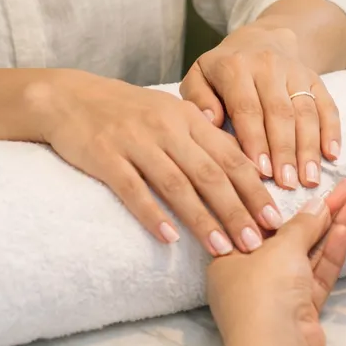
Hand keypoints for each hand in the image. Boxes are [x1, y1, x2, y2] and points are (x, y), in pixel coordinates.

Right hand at [37, 70, 280, 256]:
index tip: (275, 220)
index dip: (255, 189)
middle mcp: (166, 128)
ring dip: (202, 219)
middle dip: (237, 210)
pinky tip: (169, 238)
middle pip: (210, 173)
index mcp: (187, 117)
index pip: (231, 156)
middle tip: (258, 243)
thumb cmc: (127, 111)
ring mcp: (136, 141)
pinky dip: (153, 214)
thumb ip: (202, 138)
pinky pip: (133, 189)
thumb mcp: (170, 113)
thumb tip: (243, 171)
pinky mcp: (106, 156)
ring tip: (222, 249)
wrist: (70, 97)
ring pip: (177, 184)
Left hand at [180, 24, 340, 189]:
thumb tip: (211, 122)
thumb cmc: (223, 70)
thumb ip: (199, 99)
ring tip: (309, 178)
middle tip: (287, 183)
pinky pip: (327, 104)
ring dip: (308, 147)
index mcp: (235, 67)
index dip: (255, 141)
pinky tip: (331, 155)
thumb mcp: (199, 77)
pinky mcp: (315, 78)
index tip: (260, 171)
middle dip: (284, 151)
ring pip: (306, 111)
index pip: (247, 108)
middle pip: (280, 112)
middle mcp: (268, 66)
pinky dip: (331, 130)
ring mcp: (295, 71)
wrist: (259, 39)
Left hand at [208, 183, 345, 345]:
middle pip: (287, 238)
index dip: (284, 202)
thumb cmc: (261, 288)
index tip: (307, 184)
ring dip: (330, 229)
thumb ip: (302, 224)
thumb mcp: (280, 246)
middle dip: (316, 214)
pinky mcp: (301, 311)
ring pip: (307, 255)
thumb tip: (319, 203)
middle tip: (344, 189)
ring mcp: (277, 296)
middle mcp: (250, 276)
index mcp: (229, 257)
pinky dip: (330, 253)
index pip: (257, 222)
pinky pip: (316, 275)